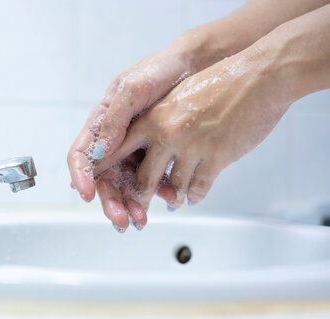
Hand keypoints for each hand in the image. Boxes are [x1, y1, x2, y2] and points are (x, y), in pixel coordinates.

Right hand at [68, 44, 197, 230]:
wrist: (195, 67)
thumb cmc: (159, 70)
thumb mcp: (132, 88)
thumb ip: (115, 119)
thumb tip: (100, 152)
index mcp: (101, 124)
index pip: (81, 155)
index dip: (81, 177)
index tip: (87, 195)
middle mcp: (115, 141)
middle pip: (104, 179)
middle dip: (111, 201)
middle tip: (122, 220)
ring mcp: (135, 150)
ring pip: (127, 185)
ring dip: (132, 204)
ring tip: (142, 219)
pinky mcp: (156, 155)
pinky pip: (153, 178)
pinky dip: (158, 192)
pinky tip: (168, 198)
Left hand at [95, 47, 289, 211]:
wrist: (258, 76)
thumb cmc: (218, 84)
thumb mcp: (177, 97)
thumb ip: (158, 121)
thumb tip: (142, 145)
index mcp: (153, 117)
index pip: (118, 148)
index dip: (103, 170)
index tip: (93, 186)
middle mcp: (167, 132)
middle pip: (143, 178)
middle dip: (139, 198)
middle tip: (137, 209)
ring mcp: (191, 146)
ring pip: (172, 187)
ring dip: (172, 198)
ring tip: (173, 201)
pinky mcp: (216, 157)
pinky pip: (197, 189)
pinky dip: (194, 196)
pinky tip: (193, 195)